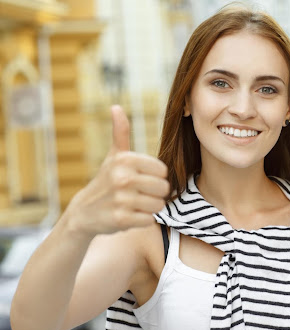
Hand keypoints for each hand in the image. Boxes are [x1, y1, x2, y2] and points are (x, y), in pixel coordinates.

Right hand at [67, 105, 169, 236]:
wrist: (84, 212)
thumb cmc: (106, 180)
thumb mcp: (113, 156)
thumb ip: (120, 132)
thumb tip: (116, 107)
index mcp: (125, 160)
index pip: (163, 171)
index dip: (156, 178)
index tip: (141, 179)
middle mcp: (122, 178)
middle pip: (163, 188)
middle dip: (155, 194)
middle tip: (139, 194)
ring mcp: (121, 200)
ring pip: (158, 205)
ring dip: (150, 208)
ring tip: (134, 205)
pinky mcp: (121, 219)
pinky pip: (149, 220)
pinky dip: (142, 220)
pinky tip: (129, 216)